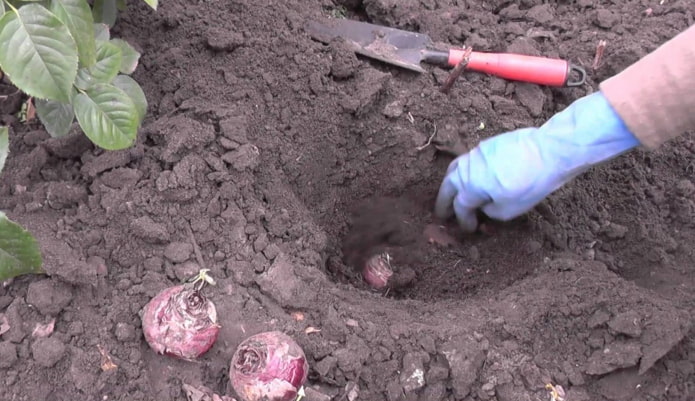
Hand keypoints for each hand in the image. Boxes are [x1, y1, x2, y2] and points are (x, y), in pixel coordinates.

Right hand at [434, 91, 640, 232]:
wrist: (550, 151)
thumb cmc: (531, 183)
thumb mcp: (509, 210)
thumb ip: (490, 212)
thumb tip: (485, 208)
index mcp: (469, 186)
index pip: (459, 206)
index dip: (463, 220)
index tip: (469, 229)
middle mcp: (466, 168)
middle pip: (448, 186)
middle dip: (443, 202)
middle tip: (441, 213)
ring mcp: (475, 153)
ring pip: (455, 170)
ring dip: (451, 184)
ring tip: (452, 193)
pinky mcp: (487, 144)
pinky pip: (468, 161)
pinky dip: (465, 172)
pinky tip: (472, 177)